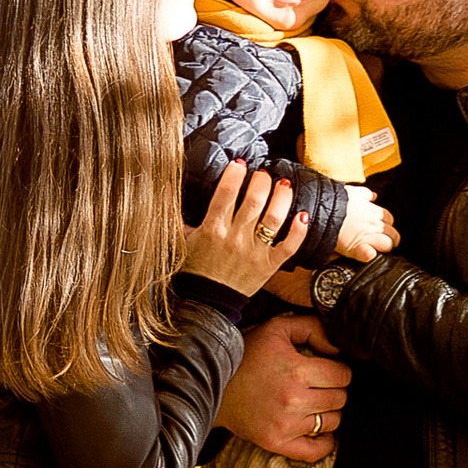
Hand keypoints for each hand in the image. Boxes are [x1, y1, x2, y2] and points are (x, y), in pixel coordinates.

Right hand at [183, 159, 307, 295]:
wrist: (206, 302)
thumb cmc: (194, 269)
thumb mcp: (180, 241)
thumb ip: (176, 215)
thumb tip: (164, 190)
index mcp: (213, 229)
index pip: (226, 193)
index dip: (235, 174)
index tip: (239, 164)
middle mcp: (235, 238)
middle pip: (254, 200)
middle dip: (261, 181)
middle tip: (263, 174)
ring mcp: (254, 252)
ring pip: (274, 218)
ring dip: (282, 198)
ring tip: (284, 186)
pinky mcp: (268, 266)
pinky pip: (288, 246)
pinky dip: (298, 231)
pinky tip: (302, 216)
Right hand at [219, 312, 351, 463]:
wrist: (210, 383)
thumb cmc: (246, 354)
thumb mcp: (276, 328)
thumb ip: (312, 328)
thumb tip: (337, 347)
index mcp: (296, 370)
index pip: (342, 375)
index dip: (339, 369)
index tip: (327, 368)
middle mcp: (293, 400)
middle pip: (339, 399)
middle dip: (334, 389)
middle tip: (319, 384)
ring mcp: (285, 425)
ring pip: (331, 422)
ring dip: (327, 412)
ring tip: (312, 402)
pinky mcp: (275, 442)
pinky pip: (315, 451)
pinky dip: (324, 443)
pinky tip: (317, 429)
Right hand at [333, 186, 396, 262]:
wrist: (321, 210)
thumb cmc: (335, 200)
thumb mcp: (352, 191)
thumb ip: (365, 194)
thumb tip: (373, 196)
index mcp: (374, 211)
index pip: (389, 219)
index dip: (386, 224)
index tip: (379, 227)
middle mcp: (374, 224)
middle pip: (393, 234)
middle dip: (390, 238)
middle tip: (381, 241)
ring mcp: (367, 237)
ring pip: (387, 245)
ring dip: (383, 248)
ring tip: (375, 249)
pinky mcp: (357, 248)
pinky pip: (371, 255)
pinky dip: (369, 256)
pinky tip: (365, 254)